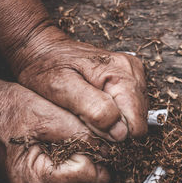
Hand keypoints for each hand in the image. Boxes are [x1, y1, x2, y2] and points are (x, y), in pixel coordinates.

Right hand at [0, 78, 109, 182]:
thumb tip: (108, 148)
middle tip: (92, 138)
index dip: (95, 153)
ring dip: (89, 164)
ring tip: (81, 141)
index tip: (94, 136)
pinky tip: (74, 148)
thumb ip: (79, 132)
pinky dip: (80, 166)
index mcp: (34, 177)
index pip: (85, 175)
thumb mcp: (47, 113)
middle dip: (96, 161)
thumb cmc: (11, 109)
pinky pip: (74, 182)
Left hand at [14, 31, 147, 141]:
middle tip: (86, 115)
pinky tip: (96, 104)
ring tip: (89, 109)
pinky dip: (114, 113)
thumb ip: (93, 109)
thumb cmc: (47, 67)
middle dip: (114, 126)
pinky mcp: (131, 78)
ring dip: (113, 120)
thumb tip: (121, 132)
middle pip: (138, 120)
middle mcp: (133, 72)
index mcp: (120, 73)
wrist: (44, 49)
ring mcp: (134, 74)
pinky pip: (130, 109)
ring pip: (135, 116)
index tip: (90, 124)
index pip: (135, 123)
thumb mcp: (61, 88)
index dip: (114, 133)